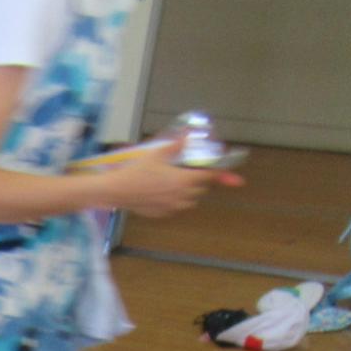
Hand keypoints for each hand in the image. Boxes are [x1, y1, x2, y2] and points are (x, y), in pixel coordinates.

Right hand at [102, 140, 240, 217]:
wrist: (116, 191)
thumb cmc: (136, 171)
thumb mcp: (157, 154)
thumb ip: (176, 146)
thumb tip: (188, 137)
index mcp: (184, 180)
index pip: (210, 177)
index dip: (222, 175)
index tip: (234, 178)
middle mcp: (182, 196)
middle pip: (201, 188)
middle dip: (200, 180)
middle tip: (191, 171)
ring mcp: (172, 207)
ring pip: (191, 199)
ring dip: (190, 191)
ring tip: (177, 182)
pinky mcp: (163, 214)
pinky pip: (177, 207)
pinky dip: (176, 200)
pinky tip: (163, 192)